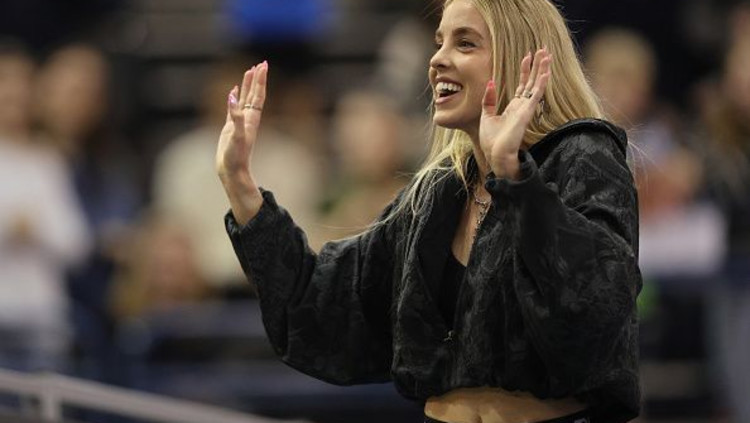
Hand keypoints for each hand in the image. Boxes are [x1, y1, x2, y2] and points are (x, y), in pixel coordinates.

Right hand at [216, 61, 267, 182]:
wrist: (232, 171)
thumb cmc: (236, 156)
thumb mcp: (237, 136)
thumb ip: (235, 116)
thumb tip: (232, 97)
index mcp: (252, 119)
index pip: (258, 95)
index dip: (260, 80)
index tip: (263, 65)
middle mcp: (248, 118)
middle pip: (254, 94)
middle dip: (257, 78)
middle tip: (261, 63)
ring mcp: (239, 122)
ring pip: (245, 98)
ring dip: (247, 85)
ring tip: (249, 70)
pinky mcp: (230, 126)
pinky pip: (234, 107)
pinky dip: (234, 97)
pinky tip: (233, 91)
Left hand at [479, 48, 551, 178]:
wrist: (496, 155)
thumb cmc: (492, 141)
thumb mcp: (486, 116)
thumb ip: (489, 100)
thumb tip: (490, 82)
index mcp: (514, 107)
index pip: (523, 84)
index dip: (525, 69)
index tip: (528, 55)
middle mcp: (522, 106)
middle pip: (533, 81)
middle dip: (538, 65)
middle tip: (544, 49)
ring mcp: (526, 109)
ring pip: (537, 85)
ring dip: (542, 69)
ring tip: (547, 54)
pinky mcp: (526, 113)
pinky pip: (536, 96)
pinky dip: (541, 84)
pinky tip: (546, 72)